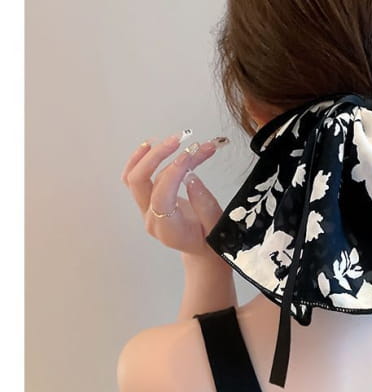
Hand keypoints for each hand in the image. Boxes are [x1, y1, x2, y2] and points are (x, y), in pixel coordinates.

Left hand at [120, 131, 227, 256]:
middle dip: (157, 156)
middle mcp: (151, 219)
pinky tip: (152, 146)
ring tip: (171, 140)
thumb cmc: (212, 242)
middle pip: (139, 181)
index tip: (191, 155)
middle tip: (179, 140)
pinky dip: (140, 160)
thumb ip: (205, 205)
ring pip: (134, 177)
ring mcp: (146, 210)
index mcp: (167, 229)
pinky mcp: (148, 202)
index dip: (175, 172)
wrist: (204, 251)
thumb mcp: (217, 227)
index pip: (162, 195)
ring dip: (150, 154)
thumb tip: (190, 177)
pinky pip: (134, 179)